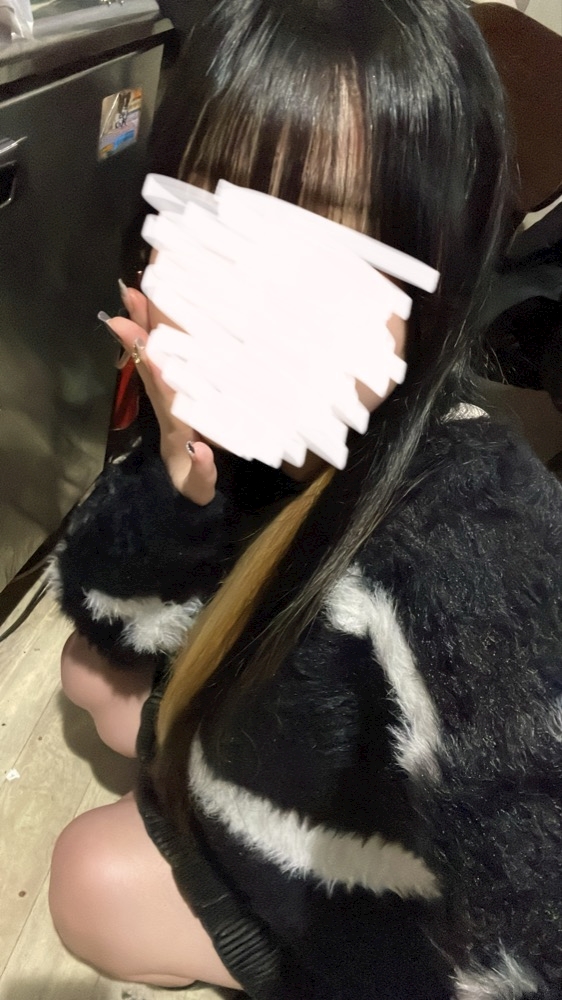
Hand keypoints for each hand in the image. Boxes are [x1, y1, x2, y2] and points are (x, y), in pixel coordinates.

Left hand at [108, 287, 216, 505]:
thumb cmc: (193, 486)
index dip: (152, 364)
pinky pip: (164, 361)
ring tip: (133, 293)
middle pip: (152, 365)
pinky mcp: (178, 395)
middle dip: (140, 331)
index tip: (138, 336)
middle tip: (129, 293)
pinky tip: (149, 310)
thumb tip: (201, 451)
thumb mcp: (199, 487)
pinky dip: (154, 338)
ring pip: (156, 359)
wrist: (182, 494)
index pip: (162, 392)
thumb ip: (202, 472)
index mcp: (176, 426)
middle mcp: (169, 407)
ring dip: (143, 327)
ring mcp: (171, 399)